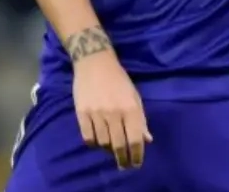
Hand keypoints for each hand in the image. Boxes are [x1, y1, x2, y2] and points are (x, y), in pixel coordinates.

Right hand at [72, 49, 152, 168]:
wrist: (94, 62)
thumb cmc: (118, 80)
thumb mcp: (134, 97)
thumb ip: (141, 119)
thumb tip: (146, 140)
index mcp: (130, 109)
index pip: (135, 140)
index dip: (136, 155)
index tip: (136, 164)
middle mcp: (114, 113)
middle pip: (118, 145)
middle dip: (122, 159)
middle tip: (123, 165)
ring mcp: (96, 113)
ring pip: (103, 143)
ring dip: (108, 150)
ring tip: (110, 149)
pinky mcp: (81, 112)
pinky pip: (87, 136)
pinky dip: (93, 143)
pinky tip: (97, 142)